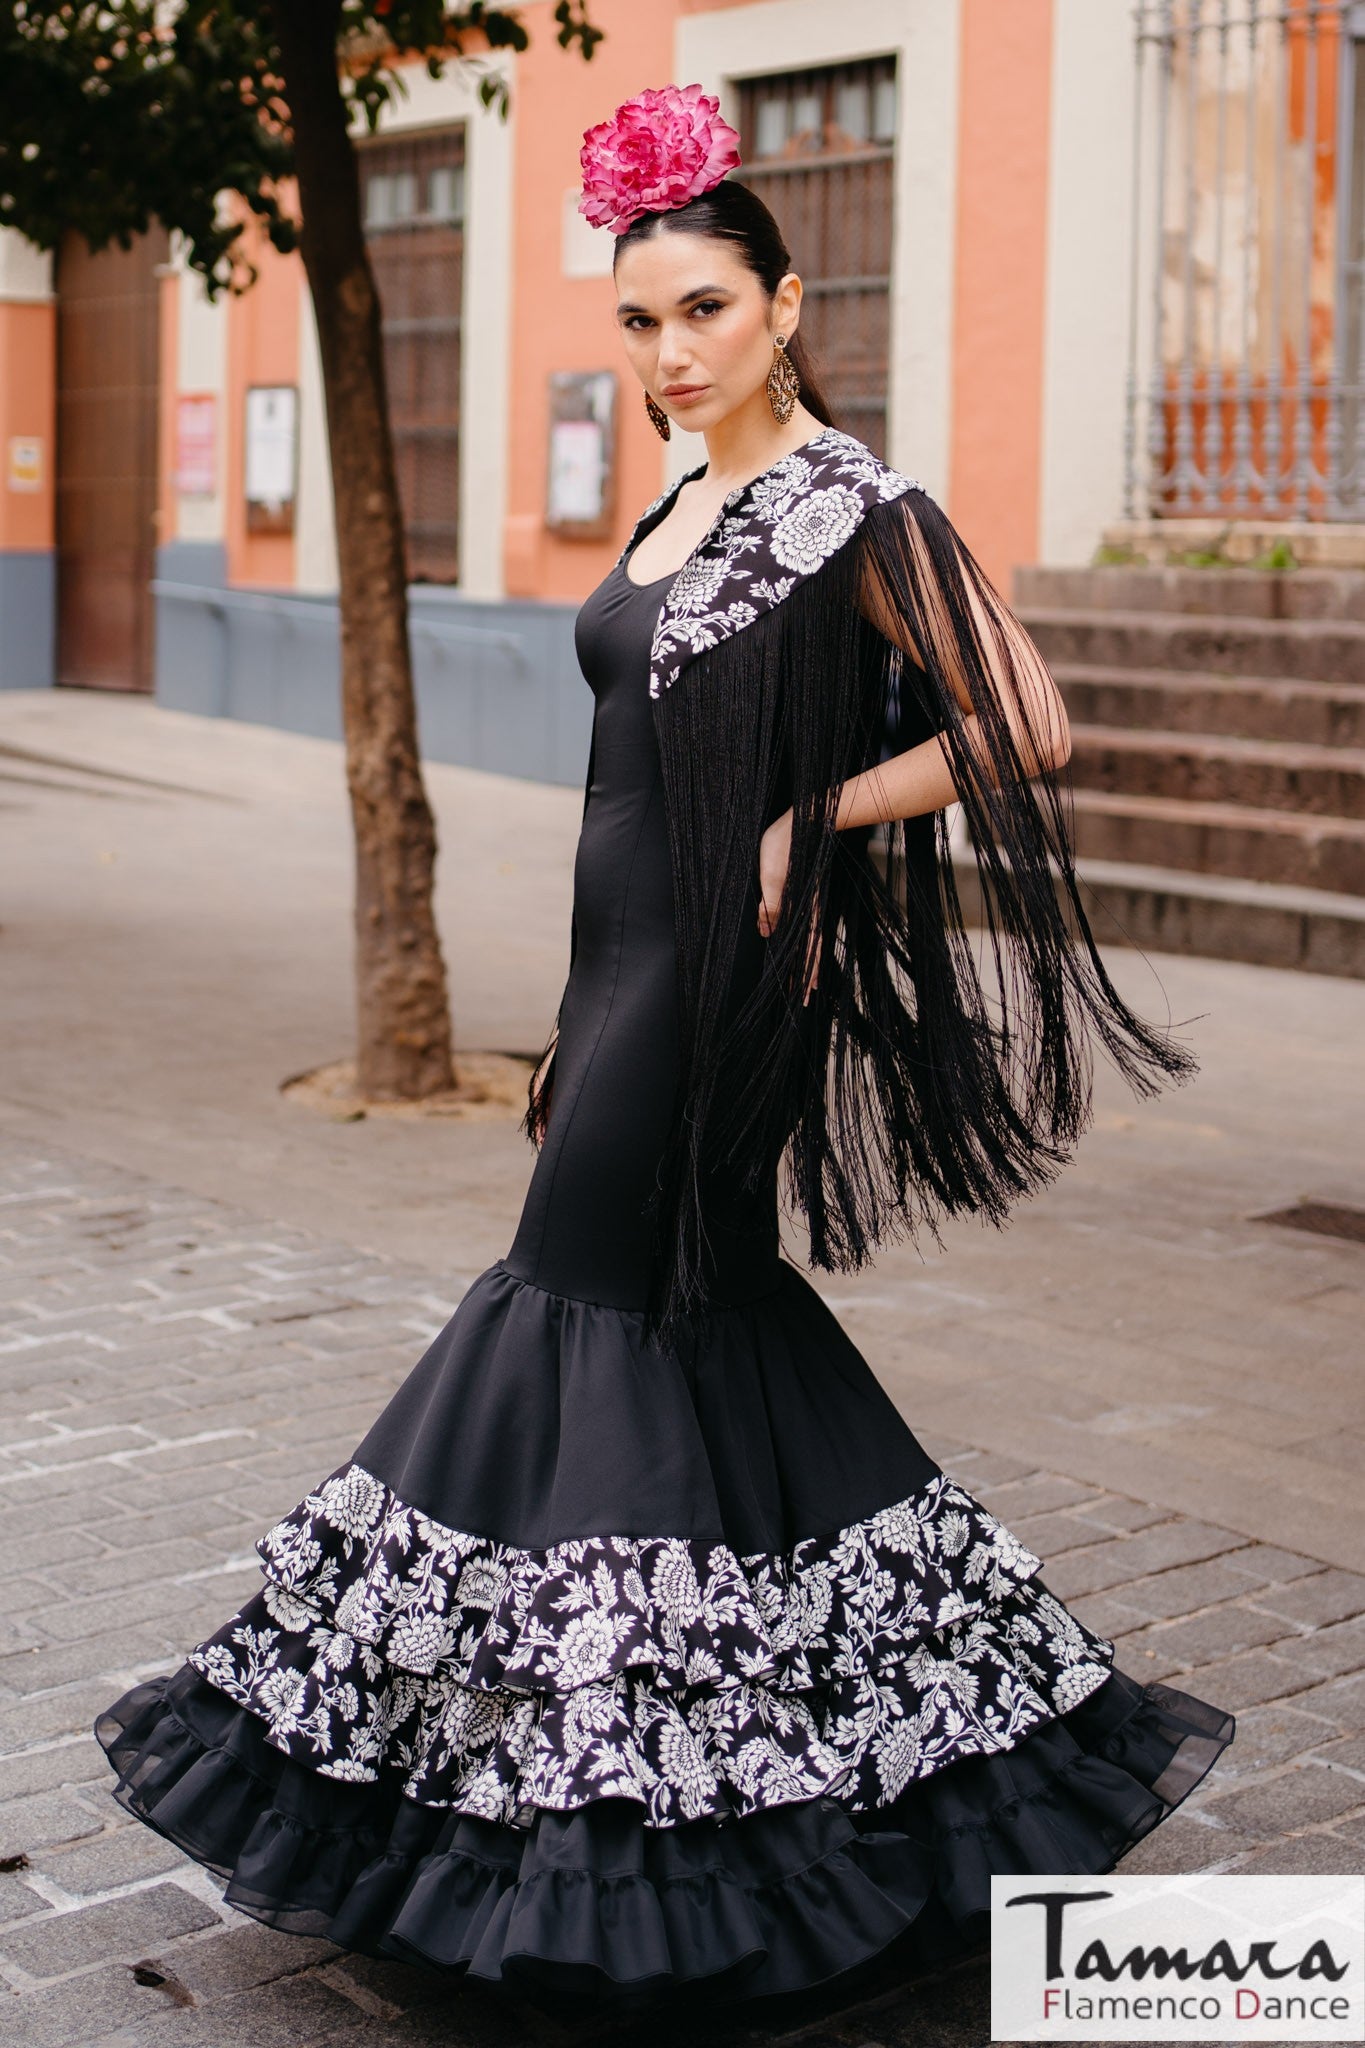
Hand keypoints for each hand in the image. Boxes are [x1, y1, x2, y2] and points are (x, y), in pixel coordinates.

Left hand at [757, 809, 821, 1004]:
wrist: (802, 819)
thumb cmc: (783, 846)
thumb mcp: (772, 876)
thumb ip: (771, 905)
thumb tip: (766, 933)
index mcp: (800, 908)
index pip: (803, 949)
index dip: (803, 973)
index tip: (803, 995)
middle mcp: (805, 909)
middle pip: (808, 949)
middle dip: (807, 976)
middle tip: (807, 1000)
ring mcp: (805, 902)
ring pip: (807, 939)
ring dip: (806, 962)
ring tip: (808, 982)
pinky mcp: (801, 893)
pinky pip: (804, 925)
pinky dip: (803, 942)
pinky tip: (797, 945)